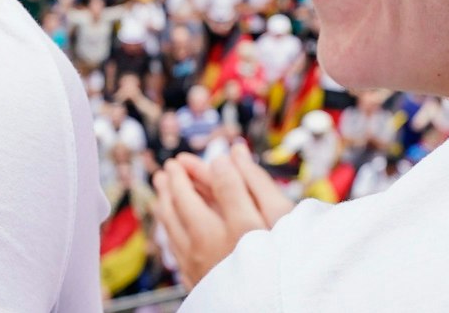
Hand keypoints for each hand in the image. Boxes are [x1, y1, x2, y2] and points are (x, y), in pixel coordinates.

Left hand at [153, 144, 294, 287]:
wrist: (275, 309)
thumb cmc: (286, 265)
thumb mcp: (284, 221)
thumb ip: (259, 185)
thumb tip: (235, 152)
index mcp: (244, 227)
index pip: (223, 180)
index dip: (220, 165)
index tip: (221, 158)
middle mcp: (215, 243)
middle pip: (185, 200)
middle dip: (178, 178)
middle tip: (173, 164)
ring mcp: (199, 264)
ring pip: (171, 222)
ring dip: (165, 197)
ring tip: (162, 182)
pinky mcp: (194, 279)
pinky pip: (173, 245)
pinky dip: (168, 225)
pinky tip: (168, 217)